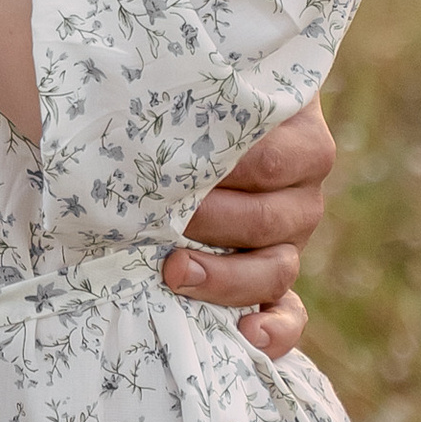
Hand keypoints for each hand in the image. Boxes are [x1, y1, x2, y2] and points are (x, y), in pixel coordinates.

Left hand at [162, 95, 334, 360]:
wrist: (184, 127)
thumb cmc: (181, 100)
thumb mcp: (191, 85)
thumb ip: (177, 89)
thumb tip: (118, 104)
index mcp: (296, 134)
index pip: (270, 160)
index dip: (222, 171)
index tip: (172, 170)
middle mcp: (302, 189)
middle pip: (270, 218)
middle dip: (211, 223)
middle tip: (161, 218)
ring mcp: (292, 239)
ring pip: (277, 269)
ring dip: (225, 276)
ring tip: (175, 271)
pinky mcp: (274, 279)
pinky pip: (290, 315)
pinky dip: (276, 331)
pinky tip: (247, 335)